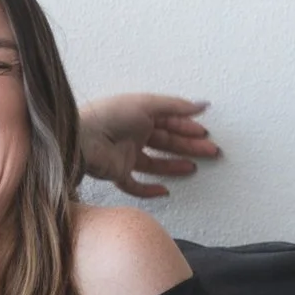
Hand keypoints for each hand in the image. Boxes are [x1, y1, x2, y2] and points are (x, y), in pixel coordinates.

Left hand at [78, 95, 221, 197]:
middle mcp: (133, 134)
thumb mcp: (146, 104)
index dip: (187, 126)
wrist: (83, 138)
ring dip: (174, 165)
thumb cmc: (111, 115)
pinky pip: (135, 185)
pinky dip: (149, 190)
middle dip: (189, 146)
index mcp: (139, 115)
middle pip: (166, 142)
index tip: (204, 133)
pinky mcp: (117, 173)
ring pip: (154, 163)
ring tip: (193, 167)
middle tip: (211, 151)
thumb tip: (202, 104)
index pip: (169, 121)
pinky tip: (165, 191)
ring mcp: (125, 155)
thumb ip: (175, 106)